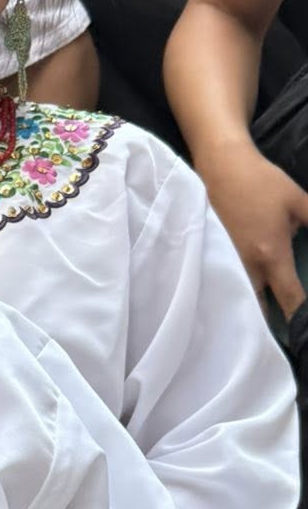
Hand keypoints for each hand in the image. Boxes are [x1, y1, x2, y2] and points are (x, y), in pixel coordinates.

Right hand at [195, 138, 307, 317]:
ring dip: (246, 320)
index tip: (304, 331)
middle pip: (258, 313)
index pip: (291, 298)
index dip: (300, 318)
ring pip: (237, 305)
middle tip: (277, 340)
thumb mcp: (299, 201)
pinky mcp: (210, 263)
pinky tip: (229, 314)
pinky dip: (228, 305)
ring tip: (251, 335)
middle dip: (266, 330)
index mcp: (271, 255)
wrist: (221, 168)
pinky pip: (221, 292)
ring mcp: (224, 268)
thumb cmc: (262, 183)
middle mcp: (246, 269)